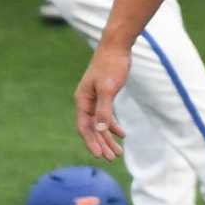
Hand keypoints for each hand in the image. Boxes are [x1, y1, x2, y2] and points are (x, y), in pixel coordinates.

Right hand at [75, 41, 130, 160]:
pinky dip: (113, 125)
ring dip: (108, 138)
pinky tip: (122, 134)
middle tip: (111, 158)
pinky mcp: (105, 95)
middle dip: (101, 144)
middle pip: (92, 129)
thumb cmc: (111, 65)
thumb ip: (103, 109)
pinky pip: (106, 116)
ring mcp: (95, 99)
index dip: (91, 142)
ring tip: (118, 153)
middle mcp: (86, 102)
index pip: (84, 127)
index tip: (99, 156)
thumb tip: (99, 130)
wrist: (117, 46)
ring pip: (99, 124)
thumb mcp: (108, 88)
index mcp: (82, 101)